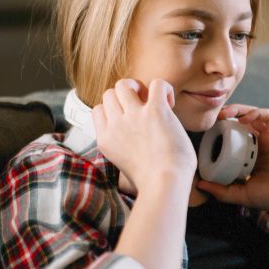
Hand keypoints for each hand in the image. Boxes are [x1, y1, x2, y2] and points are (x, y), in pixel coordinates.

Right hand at [92, 79, 196, 193]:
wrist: (164, 185)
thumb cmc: (153, 184)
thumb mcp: (125, 167)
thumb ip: (124, 151)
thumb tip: (137, 146)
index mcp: (106, 139)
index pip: (98, 110)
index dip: (114, 110)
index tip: (131, 122)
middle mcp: (116, 125)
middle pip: (109, 94)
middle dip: (125, 96)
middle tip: (144, 110)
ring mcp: (134, 116)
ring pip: (124, 84)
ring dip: (139, 88)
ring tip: (154, 103)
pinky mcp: (155, 111)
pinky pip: (157, 83)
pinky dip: (165, 89)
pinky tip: (170, 104)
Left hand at [196, 105, 268, 223]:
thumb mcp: (244, 194)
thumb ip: (223, 191)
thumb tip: (200, 184)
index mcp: (253, 156)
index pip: (234, 138)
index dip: (220, 133)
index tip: (206, 134)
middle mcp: (263, 144)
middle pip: (242, 123)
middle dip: (226, 118)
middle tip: (211, 120)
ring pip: (253, 116)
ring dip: (238, 111)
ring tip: (223, 114)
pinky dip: (255, 113)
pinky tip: (243, 118)